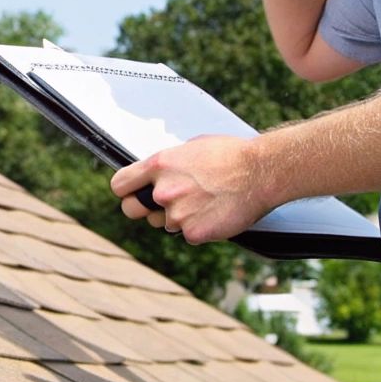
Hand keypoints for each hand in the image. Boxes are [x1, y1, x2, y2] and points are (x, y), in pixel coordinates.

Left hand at [109, 135, 274, 244]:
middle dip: (143, 208)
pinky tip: (216, 212)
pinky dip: (200, 228)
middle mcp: (163, 191)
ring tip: (206, 201)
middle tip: (164, 204)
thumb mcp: (192, 147)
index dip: (126, 190)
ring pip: (167, 223)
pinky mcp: (194, 233)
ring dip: (181, 217)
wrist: (260, 172)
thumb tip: (159, 172)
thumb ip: (169, 164)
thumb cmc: (231, 154)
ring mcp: (177, 214)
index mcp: (159, 165)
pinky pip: (189, 234)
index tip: (132, 192)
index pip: (120, 184)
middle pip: (132, 209)